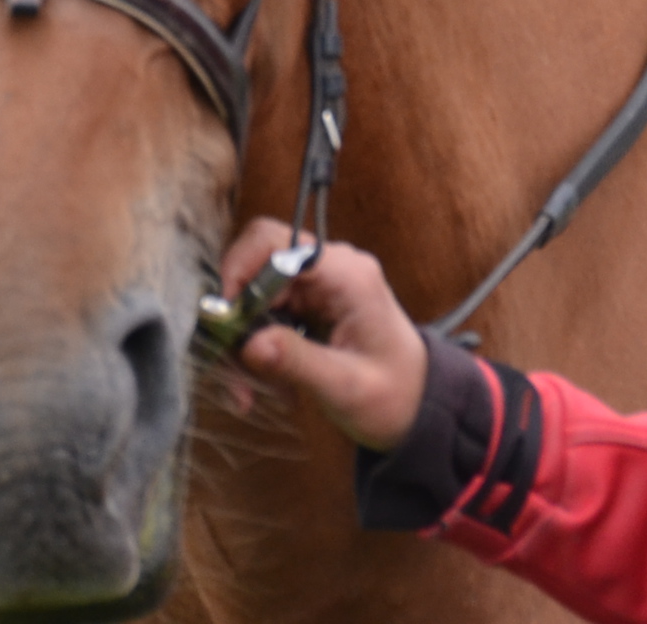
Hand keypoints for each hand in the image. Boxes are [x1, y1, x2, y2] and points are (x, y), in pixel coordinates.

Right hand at [218, 221, 430, 448]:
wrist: (420, 405)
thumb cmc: (395, 395)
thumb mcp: (346, 386)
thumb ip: (298, 362)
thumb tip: (250, 345)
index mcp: (346, 274)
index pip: (274, 242)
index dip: (238, 273)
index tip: (226, 322)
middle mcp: (331, 269)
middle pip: (255, 270)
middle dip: (238, 322)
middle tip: (237, 373)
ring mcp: (320, 285)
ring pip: (254, 298)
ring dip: (246, 344)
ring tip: (255, 393)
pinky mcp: (311, 304)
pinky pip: (265, 316)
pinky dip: (258, 350)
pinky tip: (270, 386)